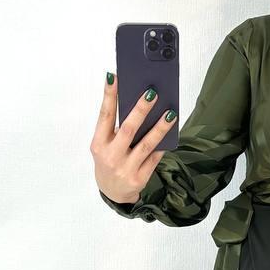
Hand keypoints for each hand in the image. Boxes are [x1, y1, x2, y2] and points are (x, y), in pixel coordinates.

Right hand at [90, 73, 177, 204]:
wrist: (112, 192)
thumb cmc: (110, 160)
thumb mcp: (106, 145)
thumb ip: (116, 128)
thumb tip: (139, 104)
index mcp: (99, 144)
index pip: (104, 116)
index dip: (109, 96)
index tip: (114, 77)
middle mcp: (110, 156)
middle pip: (127, 129)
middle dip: (140, 110)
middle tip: (152, 93)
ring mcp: (125, 169)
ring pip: (146, 145)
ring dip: (159, 128)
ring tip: (170, 114)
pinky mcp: (139, 179)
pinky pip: (154, 158)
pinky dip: (162, 144)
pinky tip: (171, 132)